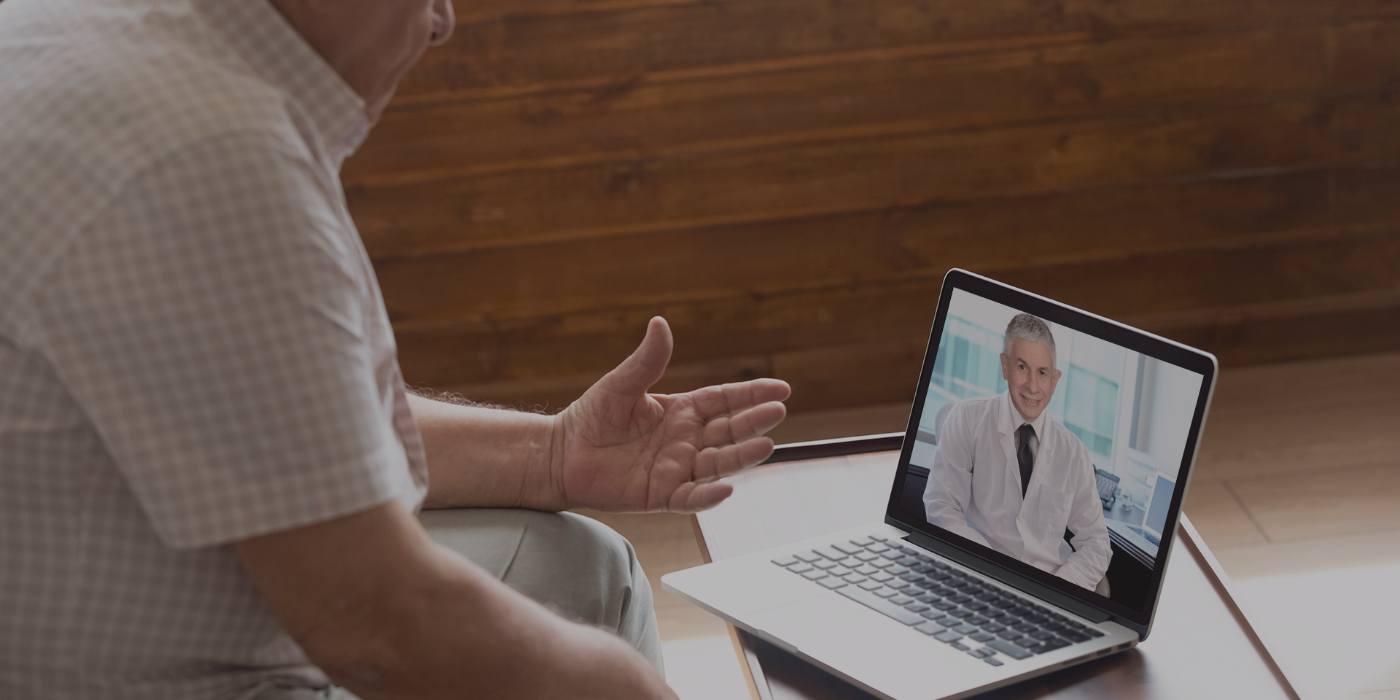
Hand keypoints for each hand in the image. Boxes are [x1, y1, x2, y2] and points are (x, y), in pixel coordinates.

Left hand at [549, 317, 790, 511]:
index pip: (724, 400)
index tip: (780, 389)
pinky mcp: (662, 495)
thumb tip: (660, 323)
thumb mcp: (621, 384)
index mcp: (682, 411)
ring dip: (743, 456)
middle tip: (777, 412)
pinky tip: (727, 489)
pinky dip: (708, 496)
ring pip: (719, 463)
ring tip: (766, 446)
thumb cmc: (591, 417)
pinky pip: (690, 497)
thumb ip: (646, 360)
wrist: (562, 455)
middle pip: (729, 431)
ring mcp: (677, 468)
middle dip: (754, 422)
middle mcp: (686, 440)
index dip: (751, 395)